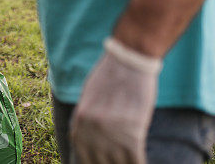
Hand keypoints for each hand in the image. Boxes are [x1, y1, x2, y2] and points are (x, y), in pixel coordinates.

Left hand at [70, 37, 161, 163]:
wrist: (129, 61)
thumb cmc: (111, 75)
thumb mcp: (89, 96)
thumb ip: (87, 119)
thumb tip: (89, 137)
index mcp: (80, 121)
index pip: (82, 155)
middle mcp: (92, 130)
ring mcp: (111, 134)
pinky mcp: (132, 134)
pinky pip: (135, 161)